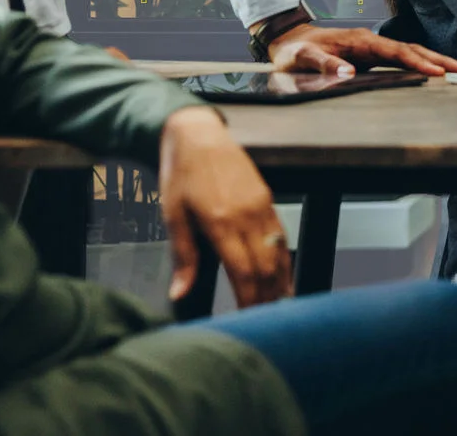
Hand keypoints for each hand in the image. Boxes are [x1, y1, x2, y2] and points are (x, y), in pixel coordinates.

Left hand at [159, 106, 290, 307]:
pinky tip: (283, 277)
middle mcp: (248, 215)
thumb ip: (183, 256)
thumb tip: (180, 294)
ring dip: (281, 283)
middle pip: (266, 267)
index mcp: (221, 221)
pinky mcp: (268, 199)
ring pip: (279, 253)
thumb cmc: (180, 174)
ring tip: (280, 308)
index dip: (248, 301)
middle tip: (264, 323)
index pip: (243, 272)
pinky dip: (284, 261)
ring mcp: (262, 206)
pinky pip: (281, 236)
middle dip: (267, 298)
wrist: (199, 134)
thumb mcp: (172, 215)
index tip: (247, 322)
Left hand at [267, 23, 456, 76]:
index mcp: (360, 41)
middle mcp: (371, 41)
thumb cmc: (295, 50)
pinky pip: (402, 58)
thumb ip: (324, 64)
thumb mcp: (302, 58)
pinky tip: (433, 69)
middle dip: (438, 59)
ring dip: (434, 60)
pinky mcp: (373, 55)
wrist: (288, 39)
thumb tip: (347, 72)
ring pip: (410, 52)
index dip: (417, 61)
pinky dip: (421, 62)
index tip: (436, 71)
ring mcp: (374, 48)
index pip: (395, 52)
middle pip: (412, 49)